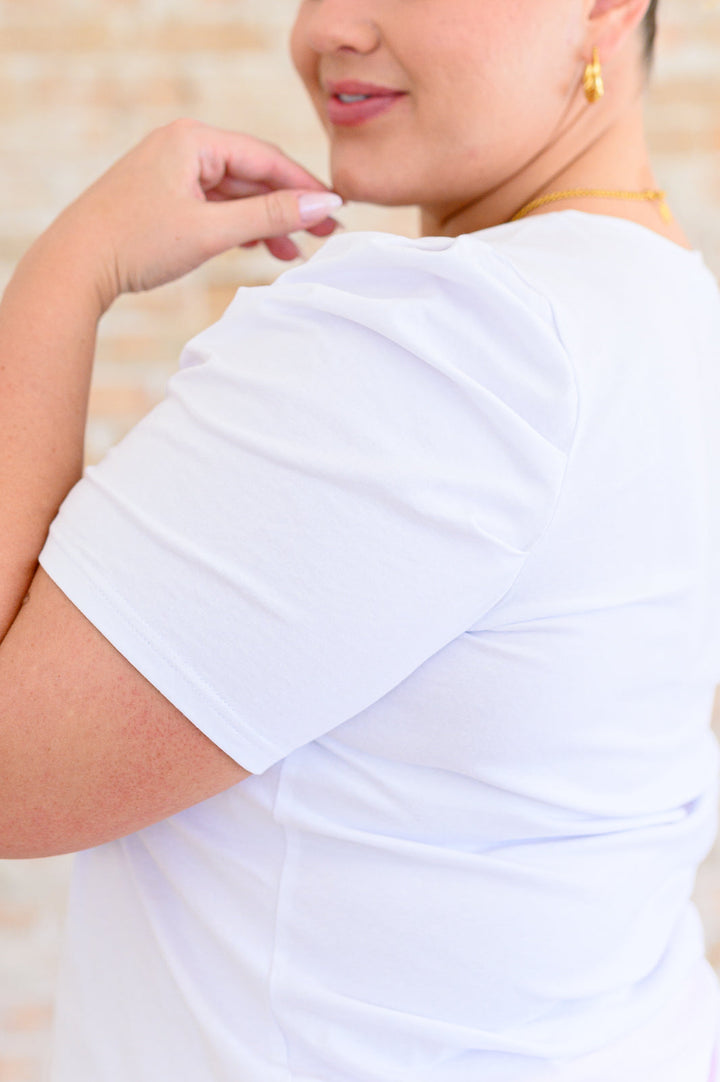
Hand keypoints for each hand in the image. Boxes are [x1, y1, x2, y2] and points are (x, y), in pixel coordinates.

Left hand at [51, 119, 343, 309]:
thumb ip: (270, 217)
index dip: (305, 186)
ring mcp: (172, 171)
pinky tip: (258, 248)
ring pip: (235, 194)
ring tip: (293, 254)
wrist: (76, 266)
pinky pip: (215, 206)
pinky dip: (238, 227)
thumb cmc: (136, 242)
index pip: (265, 158)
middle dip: (288, 208)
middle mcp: (183, 146)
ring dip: (265, 223)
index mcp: (193, 139)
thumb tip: (323, 204)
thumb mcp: (211, 230)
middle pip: (253, 175)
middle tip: (325, 237)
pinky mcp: (165, 196)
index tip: (337, 212)